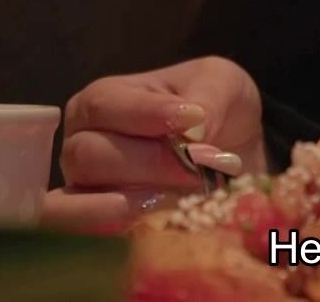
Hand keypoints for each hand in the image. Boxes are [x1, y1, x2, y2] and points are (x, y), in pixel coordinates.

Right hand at [41, 56, 265, 228]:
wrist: (239, 152)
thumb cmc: (218, 109)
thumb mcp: (222, 83)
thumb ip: (207, 97)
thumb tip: (192, 131)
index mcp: (103, 100)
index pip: (103, 105)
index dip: (146, 115)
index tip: (194, 120)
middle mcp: (81, 144)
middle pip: (88, 155)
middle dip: (148, 163)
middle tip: (199, 167)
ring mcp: (84, 190)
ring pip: (80, 200)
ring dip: (130, 202)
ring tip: (177, 198)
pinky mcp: (100, 229)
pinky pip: (86, 237)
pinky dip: (116, 234)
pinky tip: (158, 224)